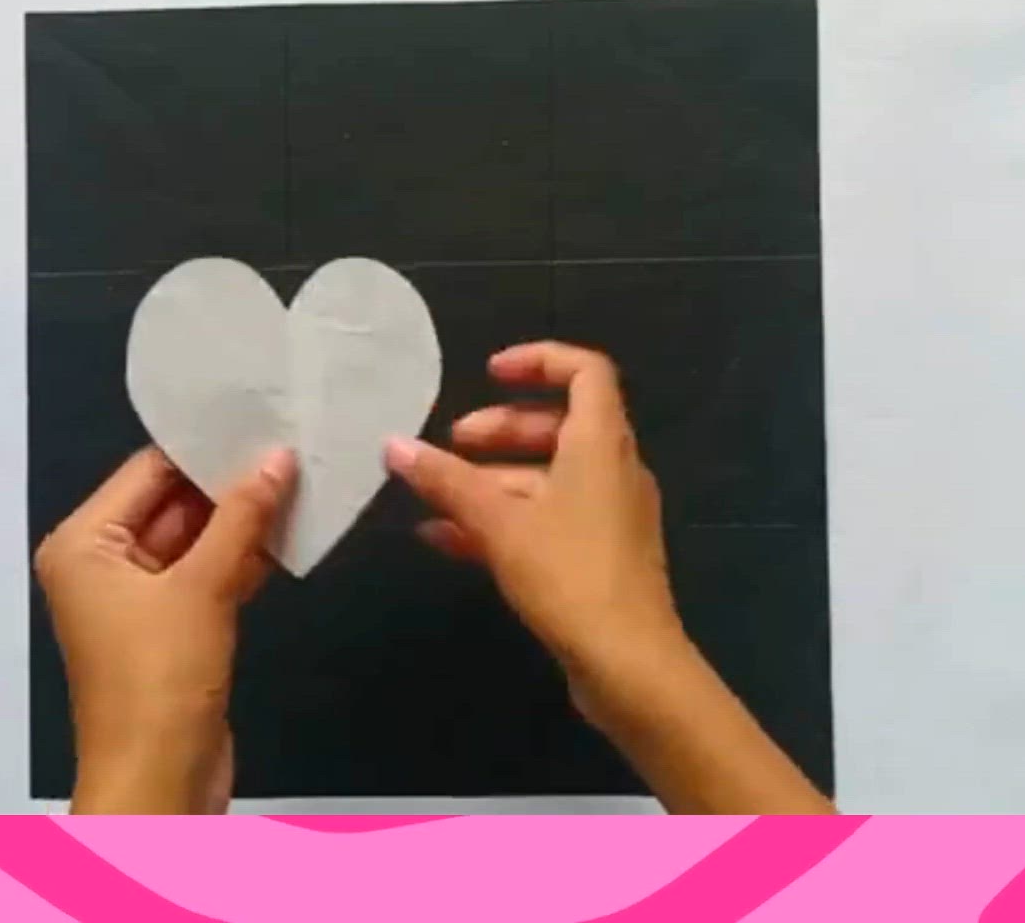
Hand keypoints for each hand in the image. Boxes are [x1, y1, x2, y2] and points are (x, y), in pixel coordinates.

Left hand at [34, 445, 295, 813]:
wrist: (160, 780)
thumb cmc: (161, 678)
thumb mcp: (202, 588)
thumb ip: (241, 517)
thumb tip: (278, 456)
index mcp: (83, 544)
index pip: (147, 471)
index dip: (203, 446)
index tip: (260, 413)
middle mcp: (102, 564)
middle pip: (171, 503)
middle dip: (229, 481)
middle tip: (292, 440)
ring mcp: (137, 599)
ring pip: (195, 541)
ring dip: (244, 521)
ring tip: (304, 477)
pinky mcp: (172, 629)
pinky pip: (208, 576)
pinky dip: (244, 560)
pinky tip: (292, 533)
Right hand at [385, 341, 832, 813]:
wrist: (630, 664)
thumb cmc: (570, 575)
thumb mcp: (499, 523)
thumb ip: (446, 481)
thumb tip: (394, 445)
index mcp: (602, 443)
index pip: (585, 371)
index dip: (539, 360)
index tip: (489, 373)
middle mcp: (613, 470)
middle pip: (558, 426)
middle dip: (500, 430)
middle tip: (450, 444)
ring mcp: (609, 516)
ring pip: (547, 479)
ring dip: (492, 482)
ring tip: (434, 497)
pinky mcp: (599, 558)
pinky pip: (547, 521)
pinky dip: (503, 521)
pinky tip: (446, 540)